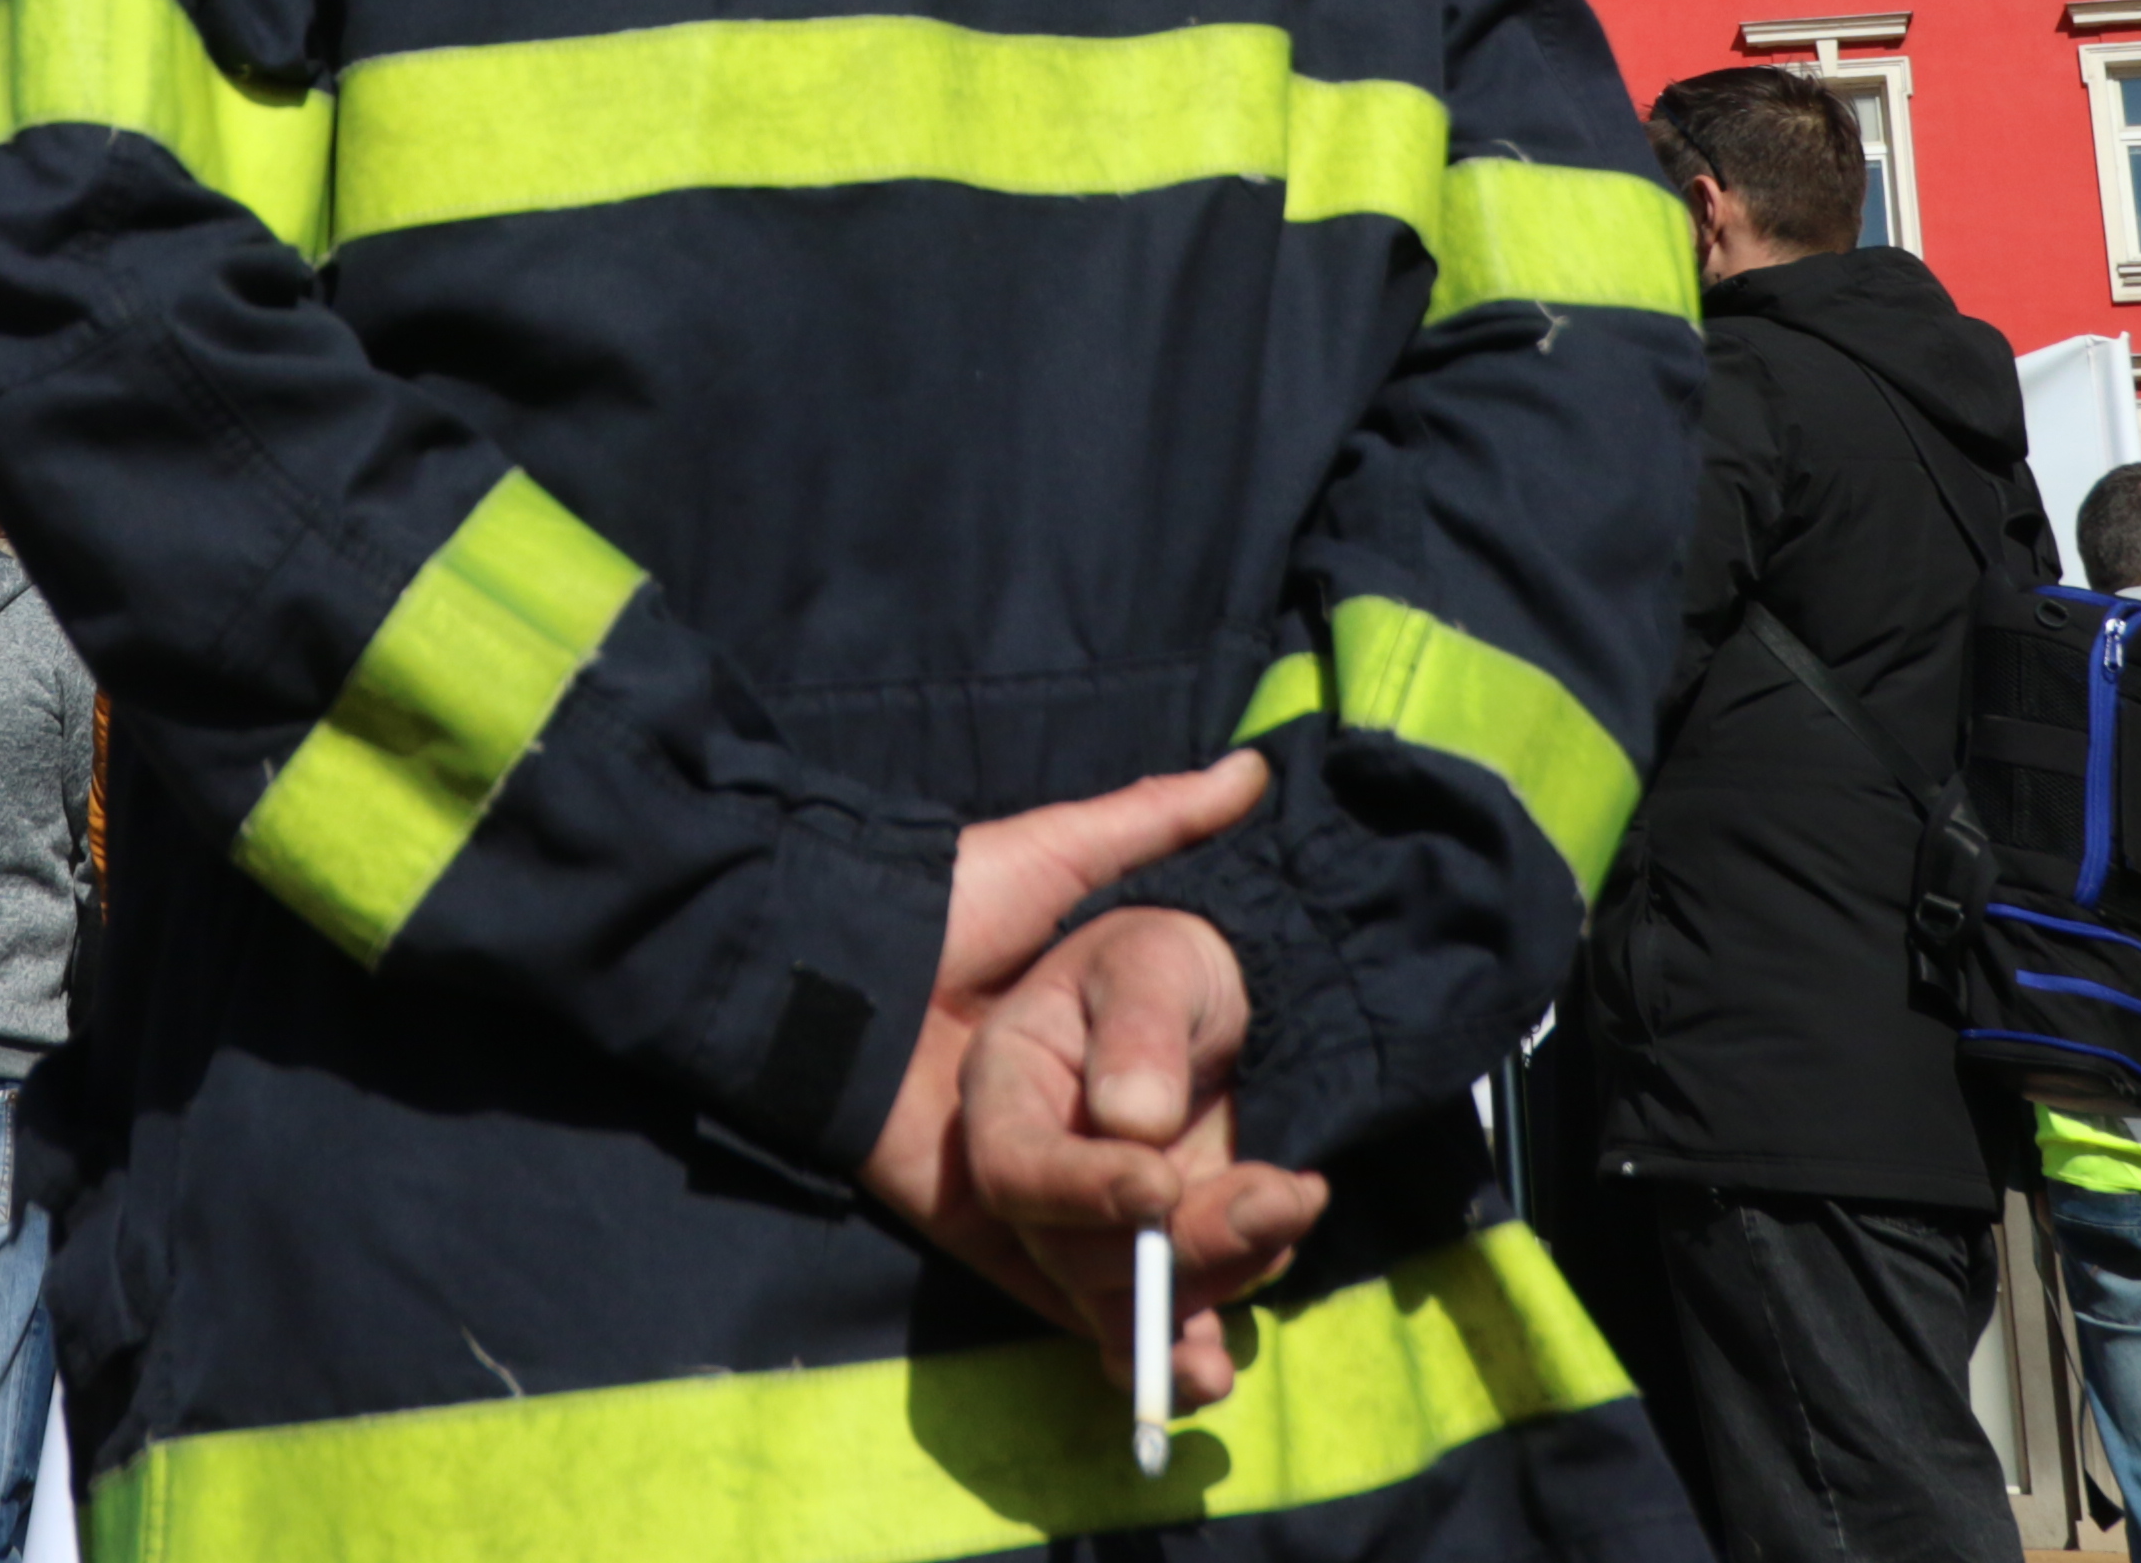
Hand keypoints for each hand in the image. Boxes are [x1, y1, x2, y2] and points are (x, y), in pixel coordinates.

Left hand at [859, 755, 1270, 1344]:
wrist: (838, 962)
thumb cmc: (945, 902)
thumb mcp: (1057, 857)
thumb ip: (1150, 825)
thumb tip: (1254, 768)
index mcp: (1116, 1064)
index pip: (1211, 1133)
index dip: (1260, 1173)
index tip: (1302, 1185)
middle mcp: (1092, 1140)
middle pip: (1188, 1217)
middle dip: (1236, 1243)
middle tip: (1280, 1217)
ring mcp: (1045, 1201)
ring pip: (1137, 1274)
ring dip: (1188, 1311)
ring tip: (1226, 1336)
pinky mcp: (990, 1242)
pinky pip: (1064, 1308)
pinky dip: (1119, 1346)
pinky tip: (1173, 1371)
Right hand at [960, 906, 1332, 1404]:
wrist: (1230, 995)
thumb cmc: (1174, 962)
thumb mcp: (1157, 961)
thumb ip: (1140, 1027)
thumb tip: (1132, 1120)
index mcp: (1006, 1084)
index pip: (1014, 1166)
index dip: (1079, 1192)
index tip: (1161, 1185)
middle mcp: (1035, 1169)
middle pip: (1071, 1251)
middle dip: (1179, 1241)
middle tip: (1275, 1196)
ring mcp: (1090, 1224)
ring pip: (1121, 1298)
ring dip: (1214, 1276)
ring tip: (1294, 1206)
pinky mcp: (1147, 1259)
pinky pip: (1146, 1330)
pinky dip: (1181, 1354)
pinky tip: (1215, 1370)